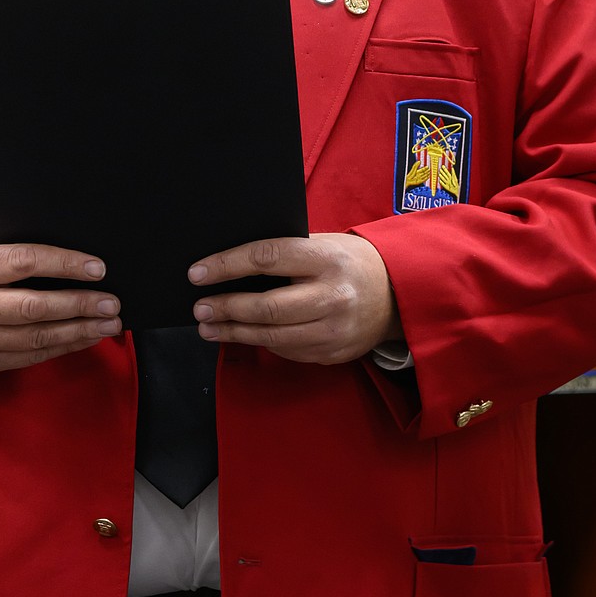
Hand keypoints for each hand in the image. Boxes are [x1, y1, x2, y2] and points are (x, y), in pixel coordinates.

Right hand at [0, 241, 120, 376]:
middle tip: (111, 302)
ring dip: (79, 330)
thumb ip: (12, 254)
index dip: (64, 264)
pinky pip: (31, 356)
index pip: (24, 262)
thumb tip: (72, 259)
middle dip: (79, 304)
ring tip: (109, 323)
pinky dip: (63, 346)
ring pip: (37, 337)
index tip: (97, 268)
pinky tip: (85, 336)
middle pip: (34, 306)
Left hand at [188, 233, 400, 364]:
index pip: (266, 258)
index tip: (198, 273)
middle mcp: (331, 296)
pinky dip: (260, 343)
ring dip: (234, 332)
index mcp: (325, 259)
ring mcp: (334, 329)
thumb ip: (285, 253)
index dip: (227, 265)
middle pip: (267, 307)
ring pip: (272, 337)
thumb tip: (228, 264)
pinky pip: (287, 351)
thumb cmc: (349, 262)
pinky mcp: (332, 353)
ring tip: (208, 326)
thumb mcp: (323, 244)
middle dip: (227, 308)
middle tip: (200, 307)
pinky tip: (241, 335)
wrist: (397, 294)